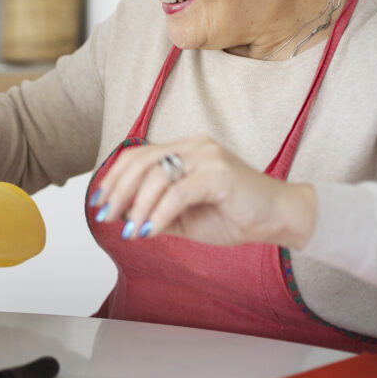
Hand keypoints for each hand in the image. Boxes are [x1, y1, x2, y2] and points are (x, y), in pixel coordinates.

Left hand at [90, 135, 315, 247]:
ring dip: (137, 207)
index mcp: (184, 149)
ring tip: (129, 230)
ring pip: (156, 177)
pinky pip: (178, 193)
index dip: (113, 178)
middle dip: (117, 190)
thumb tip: (124, 216)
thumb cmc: (234, 214)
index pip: (137, 156)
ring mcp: (207, 156)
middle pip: (140, 161)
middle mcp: (193, 146)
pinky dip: (158, 214)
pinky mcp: (219, 174)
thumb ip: (156, 212)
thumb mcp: (184, 215)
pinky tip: (150, 231)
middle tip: (104, 215)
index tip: (97, 201)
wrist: (279, 218)